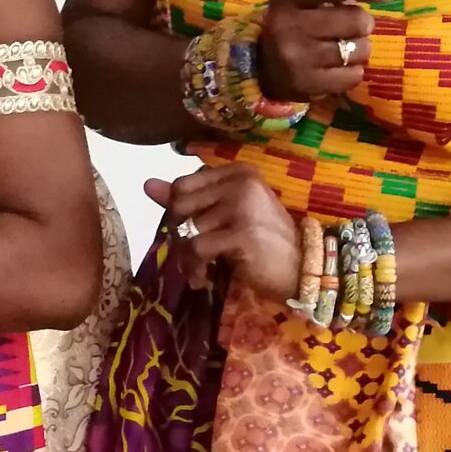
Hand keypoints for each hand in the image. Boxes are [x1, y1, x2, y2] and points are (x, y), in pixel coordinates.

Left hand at [148, 165, 300, 298]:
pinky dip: (194, 268)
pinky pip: (196, 249)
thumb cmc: (264, 242)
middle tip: (192, 253)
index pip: (183, 185)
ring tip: (201, 269)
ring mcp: (243, 207)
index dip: (179, 212)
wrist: (303, 270)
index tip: (192, 231)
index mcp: (239, 173)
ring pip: (186, 230)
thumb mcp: (228, 215)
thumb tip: (147, 184)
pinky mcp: (242, 234)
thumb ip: (189, 198)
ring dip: (186, 257)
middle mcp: (241, 184)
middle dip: (179, 234)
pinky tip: (202, 278)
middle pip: (179, 205)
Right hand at [257, 0, 395, 101]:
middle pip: (356, 20)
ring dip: (359, 49)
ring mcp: (296, 57)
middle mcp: (288, 25)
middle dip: (362, 23)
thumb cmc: (294, 22)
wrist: (260, 66)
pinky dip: (352, 72)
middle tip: (350, 27)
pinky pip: (353, 76)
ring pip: (359, 50)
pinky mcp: (305, 84)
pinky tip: (337, 68)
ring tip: (343, 48)